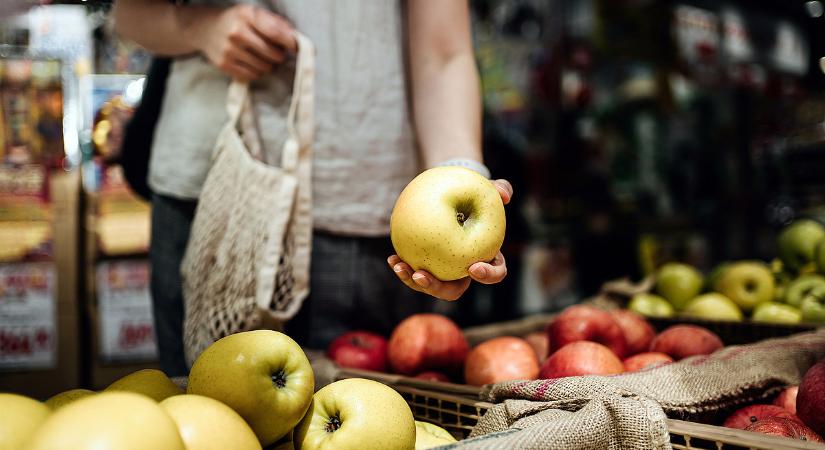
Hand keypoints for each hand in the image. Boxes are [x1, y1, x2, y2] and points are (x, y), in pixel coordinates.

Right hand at [188, 5, 296, 81]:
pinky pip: (252, 76)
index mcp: (247, 15)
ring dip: (269, 65)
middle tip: (277, 52)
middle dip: (279, 55)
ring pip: (264, 67)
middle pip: (273, 54)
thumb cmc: (237, 21)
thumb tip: (295, 39)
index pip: (275, 33)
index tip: (297, 48)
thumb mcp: (254, 14)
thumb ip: (276, 23)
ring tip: (262, 57)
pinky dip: (257, 72)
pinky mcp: (224, 65)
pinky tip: (252, 63)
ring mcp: (229, 50)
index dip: (290, 43)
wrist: (205, 29)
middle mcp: (237, 32)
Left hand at [388, 179, 512, 300]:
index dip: (486, 275)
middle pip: (453, 290)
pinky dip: (403, 267)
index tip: (472, 267)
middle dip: (436, 287)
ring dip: (413, 281)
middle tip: (421, 276)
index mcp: (487, 258)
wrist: (453, 197)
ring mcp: (444, 271)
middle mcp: (464, 271)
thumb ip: (500, 188)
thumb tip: (504, 194)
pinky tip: (392, 258)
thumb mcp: (489, 189)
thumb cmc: (475, 194)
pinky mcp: (427, 266)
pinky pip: (414, 271)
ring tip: (400, 266)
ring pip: (430, 285)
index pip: (494, 273)